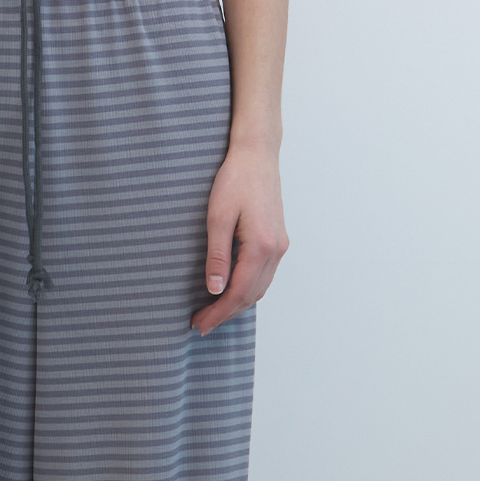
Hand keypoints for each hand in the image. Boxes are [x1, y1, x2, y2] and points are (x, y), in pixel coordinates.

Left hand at [193, 141, 288, 335]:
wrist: (257, 156)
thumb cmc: (234, 180)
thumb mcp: (217, 217)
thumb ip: (217, 256)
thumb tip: (215, 289)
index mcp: (261, 246)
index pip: (238, 292)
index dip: (218, 312)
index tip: (199, 324)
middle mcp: (276, 250)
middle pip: (252, 295)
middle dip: (226, 313)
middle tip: (200, 324)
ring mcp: (280, 246)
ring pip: (260, 288)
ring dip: (237, 304)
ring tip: (213, 312)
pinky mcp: (278, 240)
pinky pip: (264, 275)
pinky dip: (248, 289)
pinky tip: (231, 291)